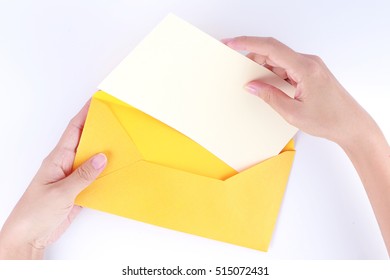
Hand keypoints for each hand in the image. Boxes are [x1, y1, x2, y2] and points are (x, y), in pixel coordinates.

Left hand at [0, 101, 106, 258]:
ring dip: (106, 151)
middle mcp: (66, 164)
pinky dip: (106, 172)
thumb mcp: (60, 192)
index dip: (86, 113)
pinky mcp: (79, 189)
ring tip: (123, 143)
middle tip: (117, 119)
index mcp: (57, 158)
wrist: (30, 236)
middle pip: (86, 141)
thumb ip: (83, 175)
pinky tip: (116, 170)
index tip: (98, 100)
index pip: (74, 129)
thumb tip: (102, 158)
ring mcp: (73, 177)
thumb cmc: (34, 212)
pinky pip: (95, 176)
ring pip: (93, 158)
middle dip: (101, 128)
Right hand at [223, 36, 376, 146]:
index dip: (248, 43)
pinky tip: (266, 86)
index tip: (231, 42)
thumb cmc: (330, 120)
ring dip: (263, 69)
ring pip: (279, 61)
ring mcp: (310, 67)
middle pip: (273, 52)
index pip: (271, 48)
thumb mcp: (293, 113)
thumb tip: (251, 86)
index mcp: (305, 68)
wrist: (352, 125)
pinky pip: (286, 68)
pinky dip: (273, 75)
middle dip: (253, 59)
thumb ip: (269, 96)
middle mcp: (308, 62)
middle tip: (237, 70)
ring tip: (252, 83)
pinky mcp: (310, 73)